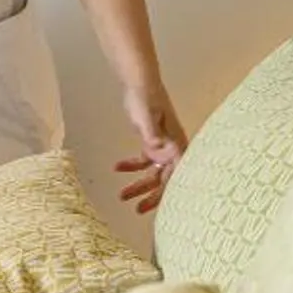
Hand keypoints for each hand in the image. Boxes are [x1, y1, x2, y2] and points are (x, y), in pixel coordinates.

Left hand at [115, 83, 189, 214]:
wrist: (140, 83)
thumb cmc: (145, 97)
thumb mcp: (146, 115)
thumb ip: (151, 131)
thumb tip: (156, 146)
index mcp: (176, 144)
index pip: (176, 175)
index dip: (168, 192)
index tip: (158, 207)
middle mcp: (172, 148)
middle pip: (165, 178)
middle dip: (151, 195)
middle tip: (136, 209)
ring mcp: (162, 146)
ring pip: (153, 173)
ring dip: (139, 185)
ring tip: (122, 196)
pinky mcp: (151, 143)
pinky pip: (143, 162)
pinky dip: (131, 166)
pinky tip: (116, 167)